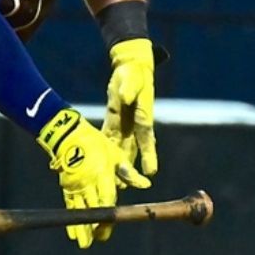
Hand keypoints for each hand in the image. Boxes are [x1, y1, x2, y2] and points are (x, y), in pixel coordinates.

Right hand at [36, 108, 125, 247]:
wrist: (68, 134)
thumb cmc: (95, 143)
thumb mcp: (115, 154)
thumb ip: (129, 173)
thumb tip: (146, 185)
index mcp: (102, 174)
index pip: (106, 199)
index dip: (107, 215)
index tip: (108, 228)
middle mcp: (87, 182)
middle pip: (93, 209)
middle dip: (95, 226)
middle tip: (98, 240)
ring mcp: (75, 185)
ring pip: (79, 210)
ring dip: (81, 227)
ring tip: (84, 243)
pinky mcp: (66, 186)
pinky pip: (70, 206)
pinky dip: (71, 219)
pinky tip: (72, 232)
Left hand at [102, 39, 156, 189]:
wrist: (130, 68)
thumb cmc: (134, 73)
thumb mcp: (131, 79)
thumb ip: (128, 89)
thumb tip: (125, 96)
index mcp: (143, 115)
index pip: (146, 139)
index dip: (148, 156)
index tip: (151, 172)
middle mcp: (135, 124)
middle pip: (134, 150)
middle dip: (131, 168)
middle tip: (128, 186)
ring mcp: (125, 124)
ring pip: (122, 148)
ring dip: (119, 164)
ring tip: (116, 183)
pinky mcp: (114, 120)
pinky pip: (110, 138)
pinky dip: (108, 151)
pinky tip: (103, 164)